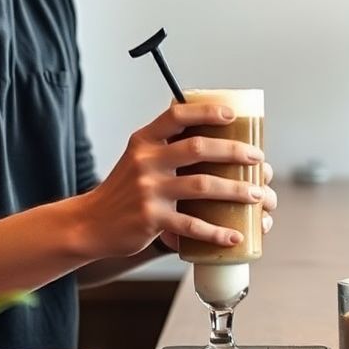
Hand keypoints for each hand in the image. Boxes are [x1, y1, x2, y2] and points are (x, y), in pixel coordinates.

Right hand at [73, 103, 275, 260]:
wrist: (90, 223)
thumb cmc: (124, 189)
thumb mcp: (137, 157)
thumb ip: (166, 145)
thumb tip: (211, 134)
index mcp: (145, 140)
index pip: (178, 115)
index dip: (208, 112)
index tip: (233, 116)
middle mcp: (146, 160)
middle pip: (199, 148)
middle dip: (234, 152)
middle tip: (258, 159)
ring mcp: (149, 190)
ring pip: (202, 186)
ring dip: (235, 190)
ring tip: (258, 196)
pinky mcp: (151, 219)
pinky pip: (191, 225)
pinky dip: (216, 232)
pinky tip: (234, 236)